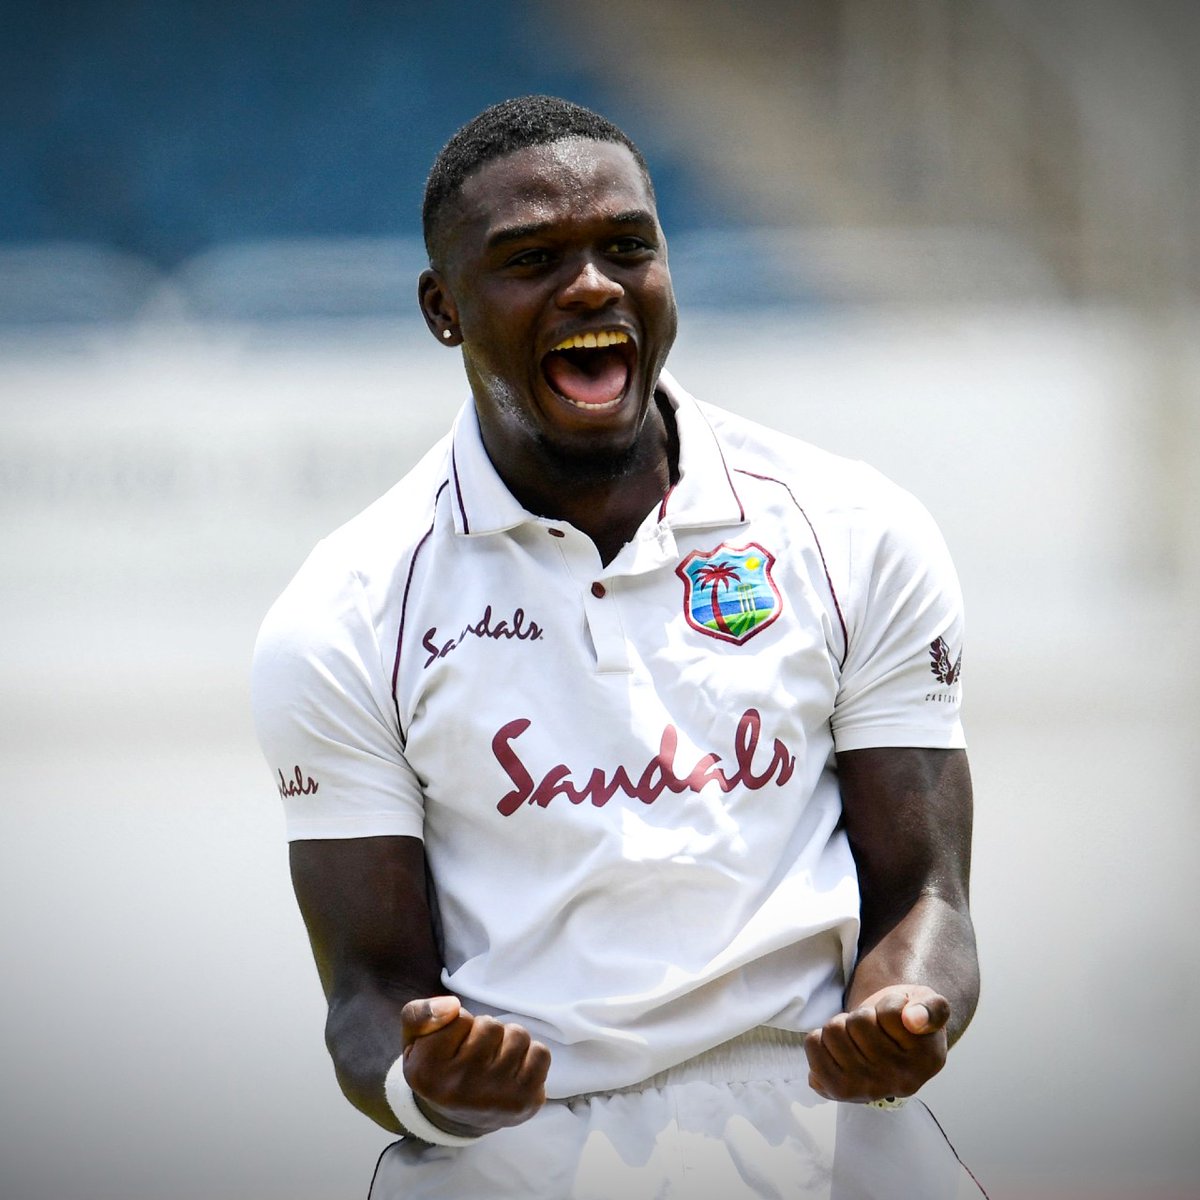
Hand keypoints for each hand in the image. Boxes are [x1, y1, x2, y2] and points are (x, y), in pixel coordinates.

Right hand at [400, 996, 550, 1137]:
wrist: (459, 1118)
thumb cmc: (440, 1068)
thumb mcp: (414, 1041)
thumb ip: (419, 1014)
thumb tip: (453, 1005)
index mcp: (426, 1071)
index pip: (459, 1016)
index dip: (459, 1025)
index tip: (452, 1047)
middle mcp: (459, 1088)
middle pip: (490, 1025)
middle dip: (486, 1031)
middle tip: (476, 1054)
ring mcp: (494, 1097)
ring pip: (517, 1035)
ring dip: (509, 1041)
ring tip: (495, 1060)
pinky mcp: (524, 1102)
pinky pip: (541, 1053)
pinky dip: (531, 1055)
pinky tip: (514, 1071)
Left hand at [803, 984, 948, 1102]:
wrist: (881, 1047)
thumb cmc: (908, 1017)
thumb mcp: (930, 1002)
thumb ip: (932, 1008)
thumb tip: (914, 1020)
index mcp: (928, 1060)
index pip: (892, 1013)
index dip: (890, 1003)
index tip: (898, 1015)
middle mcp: (901, 1082)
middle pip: (859, 1021)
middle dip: (863, 1014)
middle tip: (873, 1026)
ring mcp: (870, 1090)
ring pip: (834, 1030)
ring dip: (841, 1024)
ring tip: (856, 1036)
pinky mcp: (840, 1091)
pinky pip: (814, 1046)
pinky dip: (820, 1037)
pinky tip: (839, 1046)